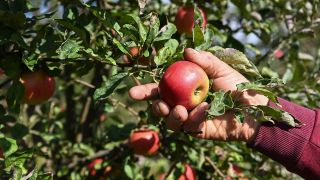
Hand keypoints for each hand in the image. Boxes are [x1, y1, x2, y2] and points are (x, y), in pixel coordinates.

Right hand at [129, 48, 267, 141]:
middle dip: (150, 104)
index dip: (147, 90)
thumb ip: (205, 61)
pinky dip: (193, 117)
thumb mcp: (222, 70)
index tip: (133, 91)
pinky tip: (204, 110)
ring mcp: (190, 118)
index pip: (162, 89)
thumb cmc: (239, 88)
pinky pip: (188, 126)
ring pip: (169, 120)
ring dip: (169, 114)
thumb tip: (186, 51)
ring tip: (177, 109)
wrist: (255, 110)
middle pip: (160, 106)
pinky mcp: (198, 131)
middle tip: (147, 101)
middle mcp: (184, 103)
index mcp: (186, 88)